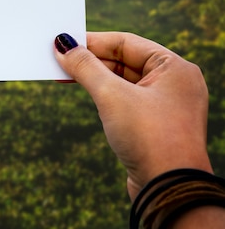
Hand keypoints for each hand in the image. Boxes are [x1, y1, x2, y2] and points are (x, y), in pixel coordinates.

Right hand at [53, 31, 211, 199]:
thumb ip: (85, 66)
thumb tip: (62, 45)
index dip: (92, 41)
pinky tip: (84, 93)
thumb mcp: (111, 95)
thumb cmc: (149, 137)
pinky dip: (103, 95)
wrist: (169, 191)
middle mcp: (174, 82)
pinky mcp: (155, 124)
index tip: (63, 42)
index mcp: (174, 67)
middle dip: (90, 61)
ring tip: (63, 76)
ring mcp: (166, 104)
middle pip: (123, 60)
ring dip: (93, 78)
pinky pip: (125, 99)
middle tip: (58, 60)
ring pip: (122, 81)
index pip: (125, 42)